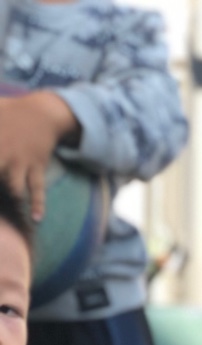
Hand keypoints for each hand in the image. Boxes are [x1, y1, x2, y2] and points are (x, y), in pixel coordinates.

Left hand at [0, 92, 81, 219]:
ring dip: (12, 199)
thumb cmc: (9, 112)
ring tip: (9, 214)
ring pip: (14, 188)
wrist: (41, 113)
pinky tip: (37, 219)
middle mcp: (4, 152)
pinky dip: (39, 204)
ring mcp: (21, 162)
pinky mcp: (36, 167)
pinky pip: (38, 189)